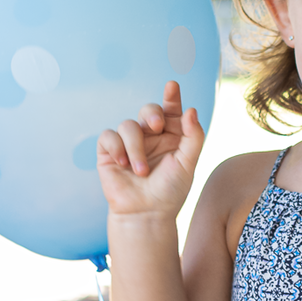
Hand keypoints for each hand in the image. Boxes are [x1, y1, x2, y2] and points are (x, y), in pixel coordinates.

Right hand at [97, 80, 204, 220]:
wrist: (146, 214)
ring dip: (136, 147)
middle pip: (149, 110)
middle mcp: (151, 137)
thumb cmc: (169, 191)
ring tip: (141, 171)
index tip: (172, 86)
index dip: (172, 96)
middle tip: (157, 126)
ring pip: (129, 125)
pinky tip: (123, 164)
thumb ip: (193, 137)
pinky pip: (108, 136)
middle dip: (152, 114)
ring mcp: (129, 143)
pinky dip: (116, 147)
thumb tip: (191, 110)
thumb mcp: (187, 164)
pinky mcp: (110, 152)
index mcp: (171, 137)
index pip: (171, 110)